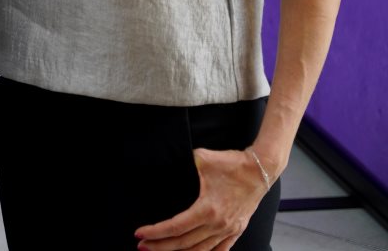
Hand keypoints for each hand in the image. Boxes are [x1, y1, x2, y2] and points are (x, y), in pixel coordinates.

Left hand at [135, 148, 271, 250]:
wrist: (261, 170)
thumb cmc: (232, 164)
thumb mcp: (203, 158)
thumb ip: (183, 162)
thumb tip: (165, 160)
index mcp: (208, 209)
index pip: (175, 227)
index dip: (155, 232)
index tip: (139, 234)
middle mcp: (218, 224)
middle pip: (184, 243)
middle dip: (160, 246)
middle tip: (142, 246)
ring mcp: (229, 230)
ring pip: (200, 250)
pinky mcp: (237, 230)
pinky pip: (221, 250)